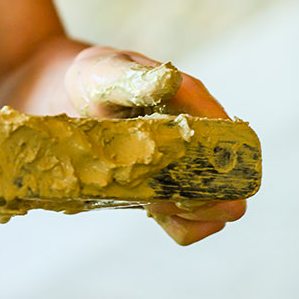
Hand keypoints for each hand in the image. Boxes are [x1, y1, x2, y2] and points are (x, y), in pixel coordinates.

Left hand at [65, 46, 245, 245]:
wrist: (65, 99)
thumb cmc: (93, 80)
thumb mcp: (109, 74)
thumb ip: (138, 80)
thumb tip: (170, 81)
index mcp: (196, 106)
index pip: (232, 141)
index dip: (221, 165)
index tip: (188, 175)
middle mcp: (199, 141)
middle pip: (232, 184)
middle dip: (208, 199)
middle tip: (167, 197)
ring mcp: (182, 169)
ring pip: (213, 209)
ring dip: (192, 216)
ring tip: (154, 205)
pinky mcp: (162, 191)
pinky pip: (185, 221)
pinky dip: (176, 224)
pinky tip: (150, 210)